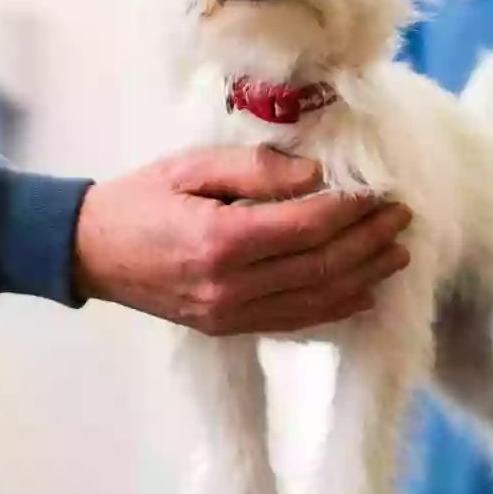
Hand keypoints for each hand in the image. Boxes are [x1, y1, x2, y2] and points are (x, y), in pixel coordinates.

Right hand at [71, 146, 413, 335]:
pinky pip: (294, 321)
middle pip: (321, 266)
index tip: (379, 191)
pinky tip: (362, 291)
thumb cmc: (140, 198)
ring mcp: (229, 314)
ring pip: (315, 299)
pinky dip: (335, 306)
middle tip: (401, 217)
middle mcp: (229, 285)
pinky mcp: (228, 327)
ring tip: (396, 252)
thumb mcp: (190, 166)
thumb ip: (255, 169)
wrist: (91, 251)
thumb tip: (315, 176)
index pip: (307, 227)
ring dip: (363, 276)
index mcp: (220, 239)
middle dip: (369, 242)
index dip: (350, 210)